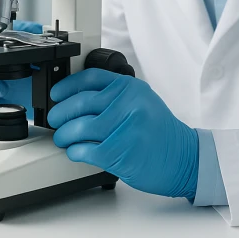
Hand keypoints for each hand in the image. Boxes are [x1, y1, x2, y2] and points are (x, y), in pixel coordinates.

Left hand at [48, 68, 198, 198]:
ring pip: (79, 128)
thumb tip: (75, 99)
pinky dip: (75, 152)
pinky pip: (85, 150)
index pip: (90, 78)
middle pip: (79, 103)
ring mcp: (125, 128)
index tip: (56, 94)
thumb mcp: (141, 102)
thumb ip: (114, 96)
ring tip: (63, 139)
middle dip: (60, 114)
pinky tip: (76, 152)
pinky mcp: (120, 152)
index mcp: (130, 88)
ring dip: (64, 135)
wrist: (184, 158)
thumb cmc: (159, 133)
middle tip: (55, 120)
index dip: (66, 86)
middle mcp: (129, 103)